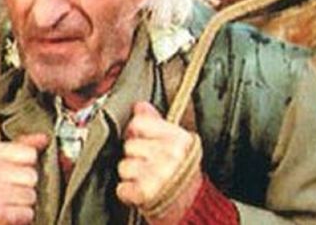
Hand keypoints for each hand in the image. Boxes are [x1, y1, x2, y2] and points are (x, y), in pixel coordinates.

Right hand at [0, 133, 48, 224]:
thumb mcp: (0, 162)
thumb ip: (22, 146)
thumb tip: (43, 138)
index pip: (29, 154)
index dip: (26, 165)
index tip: (14, 172)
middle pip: (31, 175)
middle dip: (25, 186)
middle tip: (11, 190)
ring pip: (30, 195)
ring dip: (23, 203)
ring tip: (9, 202)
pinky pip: (25, 213)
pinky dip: (22, 217)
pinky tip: (10, 214)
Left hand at [116, 102, 201, 223]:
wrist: (195, 210)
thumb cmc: (183, 176)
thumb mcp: (177, 145)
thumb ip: (156, 123)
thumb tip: (140, 106)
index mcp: (179, 140)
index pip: (139, 122)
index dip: (136, 132)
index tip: (143, 140)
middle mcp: (170, 156)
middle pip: (128, 145)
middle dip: (134, 156)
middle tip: (150, 166)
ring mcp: (157, 175)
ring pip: (123, 166)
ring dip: (130, 176)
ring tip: (147, 179)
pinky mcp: (145, 194)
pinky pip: (121, 188)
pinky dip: (128, 193)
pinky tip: (142, 192)